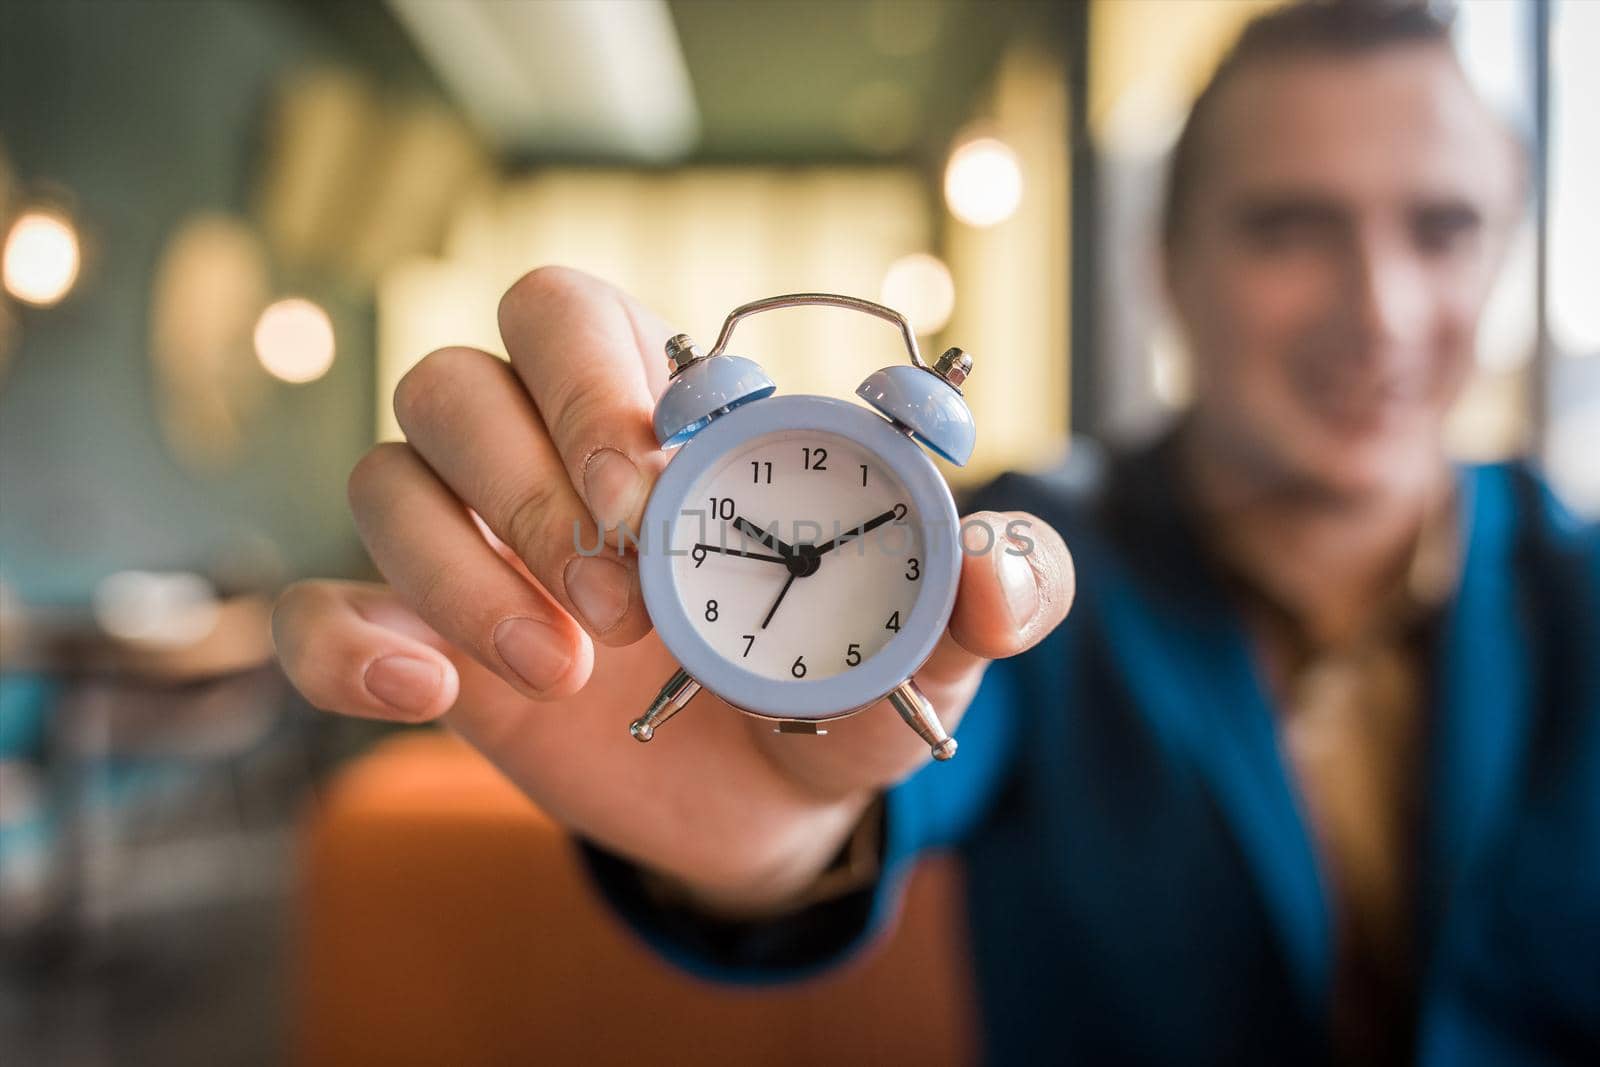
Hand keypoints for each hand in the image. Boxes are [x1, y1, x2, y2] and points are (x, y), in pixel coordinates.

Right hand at [271, 267, 1076, 911]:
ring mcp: (471, 548)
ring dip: (463, 569)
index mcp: (657, 410)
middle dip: (528, 473)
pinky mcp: (421, 644)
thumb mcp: (926, 646)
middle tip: (622, 586)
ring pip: (383, 478)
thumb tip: (999, 576)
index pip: (572, 312)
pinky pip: (320, 615)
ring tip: (573, 666)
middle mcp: (543, 455)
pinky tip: (425, 694)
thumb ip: (984, 597)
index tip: (655, 499)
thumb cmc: (838, 686)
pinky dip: (344, 646)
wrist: (766, 805)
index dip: (595, 384)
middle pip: (457, 375)